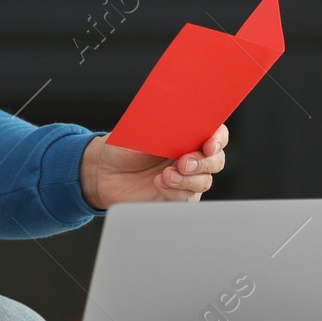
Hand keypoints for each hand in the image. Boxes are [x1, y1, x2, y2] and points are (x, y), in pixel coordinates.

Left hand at [78, 125, 227, 209]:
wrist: (103, 172)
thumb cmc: (122, 147)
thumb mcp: (139, 130)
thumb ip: (162, 127)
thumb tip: (180, 122)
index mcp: (186, 134)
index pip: (216, 133)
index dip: (218, 138)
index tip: (209, 144)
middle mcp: (191, 155)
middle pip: (216, 160)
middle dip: (203, 162)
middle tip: (183, 162)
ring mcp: (185, 177)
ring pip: (204, 181)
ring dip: (187, 180)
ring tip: (165, 175)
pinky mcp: (176, 196)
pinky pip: (188, 198)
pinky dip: (176, 192)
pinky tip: (159, 183)